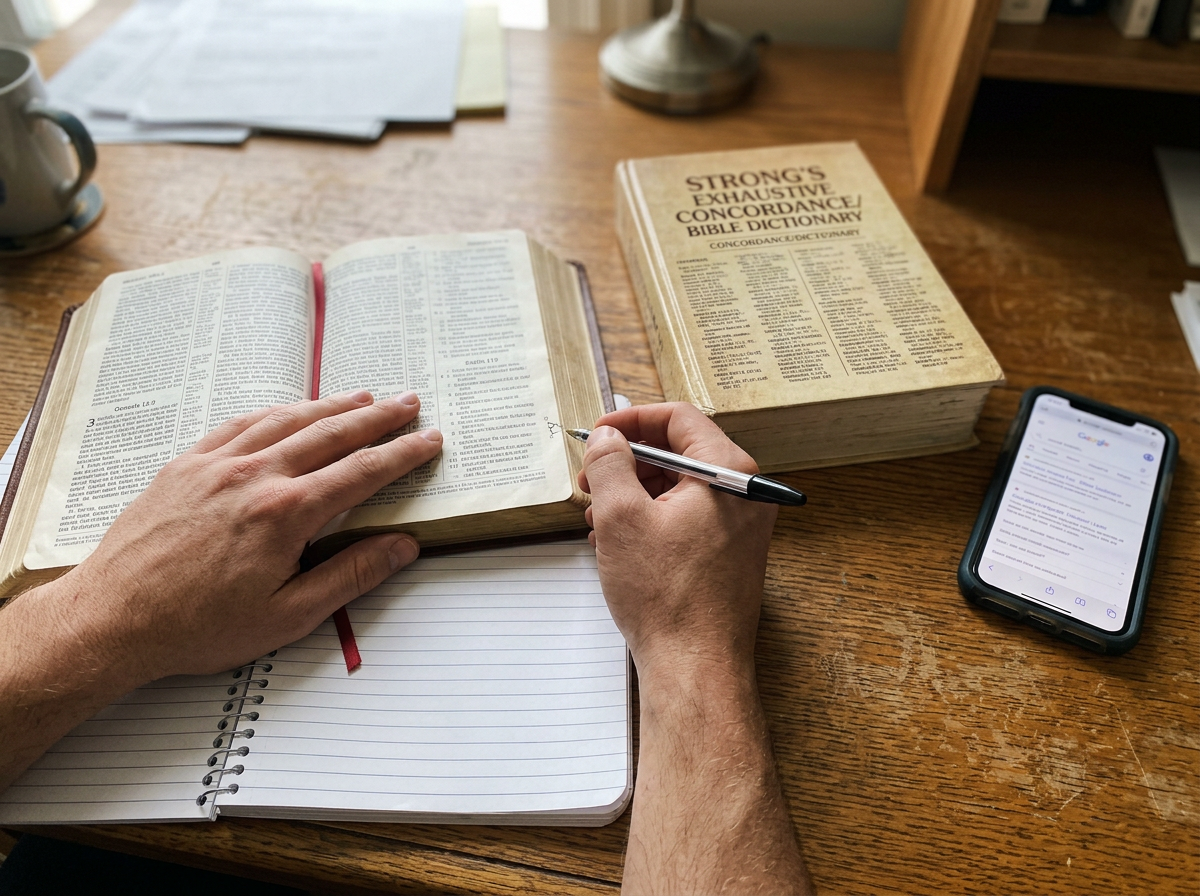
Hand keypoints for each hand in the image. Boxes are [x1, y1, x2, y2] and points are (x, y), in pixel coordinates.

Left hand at [39, 390, 442, 683]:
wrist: (112, 619)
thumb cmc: (196, 627)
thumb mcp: (288, 616)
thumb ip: (351, 576)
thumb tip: (401, 547)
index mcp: (286, 513)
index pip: (362, 472)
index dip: (403, 454)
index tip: (429, 441)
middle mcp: (255, 476)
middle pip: (331, 433)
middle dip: (377, 416)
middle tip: (408, 403)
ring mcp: (217, 464)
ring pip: (287, 420)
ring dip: (331, 405)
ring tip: (363, 396)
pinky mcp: (186, 465)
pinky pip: (240, 423)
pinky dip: (275, 410)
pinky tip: (290, 408)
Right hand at [577, 402, 775, 678]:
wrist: (695, 667)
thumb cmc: (668, 597)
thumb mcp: (621, 517)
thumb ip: (610, 464)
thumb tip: (607, 439)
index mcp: (729, 473)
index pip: (679, 418)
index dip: (632, 421)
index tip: (600, 435)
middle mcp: (743, 494)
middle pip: (679, 453)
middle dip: (628, 462)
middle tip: (590, 476)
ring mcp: (739, 527)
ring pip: (678, 488)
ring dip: (633, 493)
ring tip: (596, 515)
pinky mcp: (727, 554)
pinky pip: (685, 519)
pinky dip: (649, 520)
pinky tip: (616, 540)